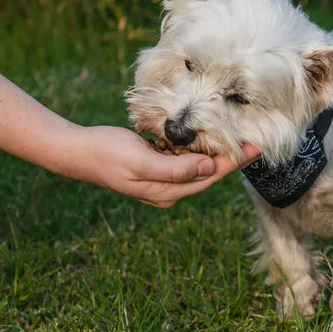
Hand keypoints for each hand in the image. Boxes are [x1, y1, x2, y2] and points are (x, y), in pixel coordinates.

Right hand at [72, 125, 259, 206]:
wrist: (77, 152)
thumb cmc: (107, 154)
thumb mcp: (143, 161)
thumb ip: (177, 168)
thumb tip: (210, 169)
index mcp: (168, 192)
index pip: (210, 177)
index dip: (234, 162)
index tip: (255, 148)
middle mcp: (168, 190)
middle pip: (209, 174)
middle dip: (232, 158)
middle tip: (254, 142)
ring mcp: (161, 181)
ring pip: (198, 167)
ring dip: (217, 154)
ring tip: (237, 139)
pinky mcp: (155, 167)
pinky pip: (184, 160)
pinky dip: (198, 150)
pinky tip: (208, 138)